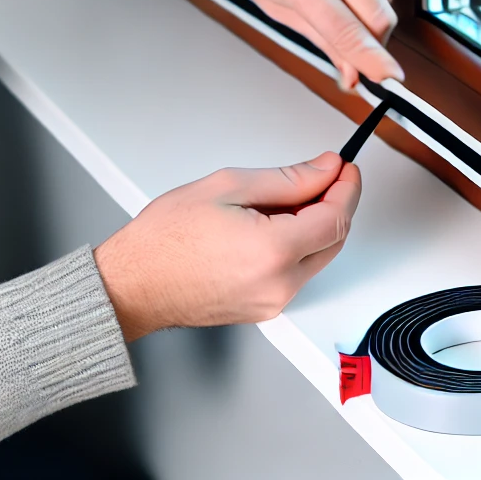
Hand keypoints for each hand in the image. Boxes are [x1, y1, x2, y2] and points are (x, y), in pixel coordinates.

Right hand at [93, 152, 361, 340]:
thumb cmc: (164, 239)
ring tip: (281, 201)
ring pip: (317, 257)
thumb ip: (287, 179)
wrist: (134, 284)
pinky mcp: (265, 311)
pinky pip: (296, 273)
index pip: (336, 217)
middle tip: (319, 176)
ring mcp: (273, 303)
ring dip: (314, 226)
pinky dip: (295, 247)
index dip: (347, 188)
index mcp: (273, 251)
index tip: (345, 169)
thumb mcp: (228, 187)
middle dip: (334, 204)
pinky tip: (270, 226)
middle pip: (334, 240)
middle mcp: (280, 284)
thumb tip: (325, 170)